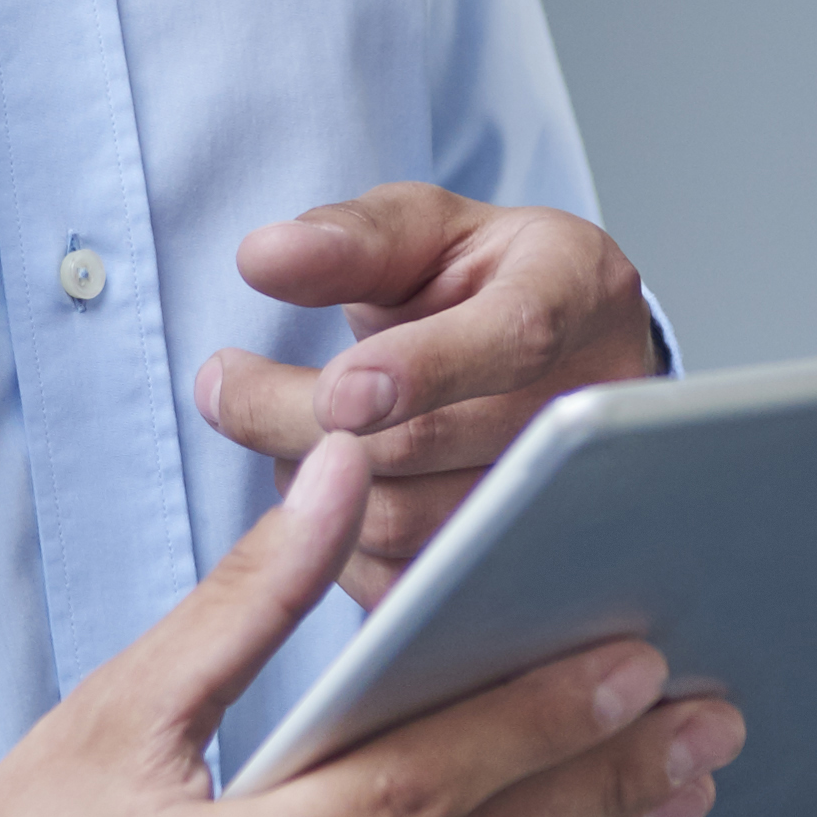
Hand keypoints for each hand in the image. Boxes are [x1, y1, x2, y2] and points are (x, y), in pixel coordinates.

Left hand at [197, 184, 660, 599]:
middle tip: (223, 385)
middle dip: (304, 421)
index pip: (515, 338)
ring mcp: (569, 496)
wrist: (552, 357)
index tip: (332, 391)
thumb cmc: (478, 282)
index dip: (423, 370)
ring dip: (314, 483)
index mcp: (577, 289)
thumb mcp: (424, 231)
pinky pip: (409, 585)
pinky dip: (340, 543)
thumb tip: (264, 256)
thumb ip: (350, 238)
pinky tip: (327, 490)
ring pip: (412, 522)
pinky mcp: (521, 565)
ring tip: (286, 432)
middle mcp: (593, 400)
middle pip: (437, 441)